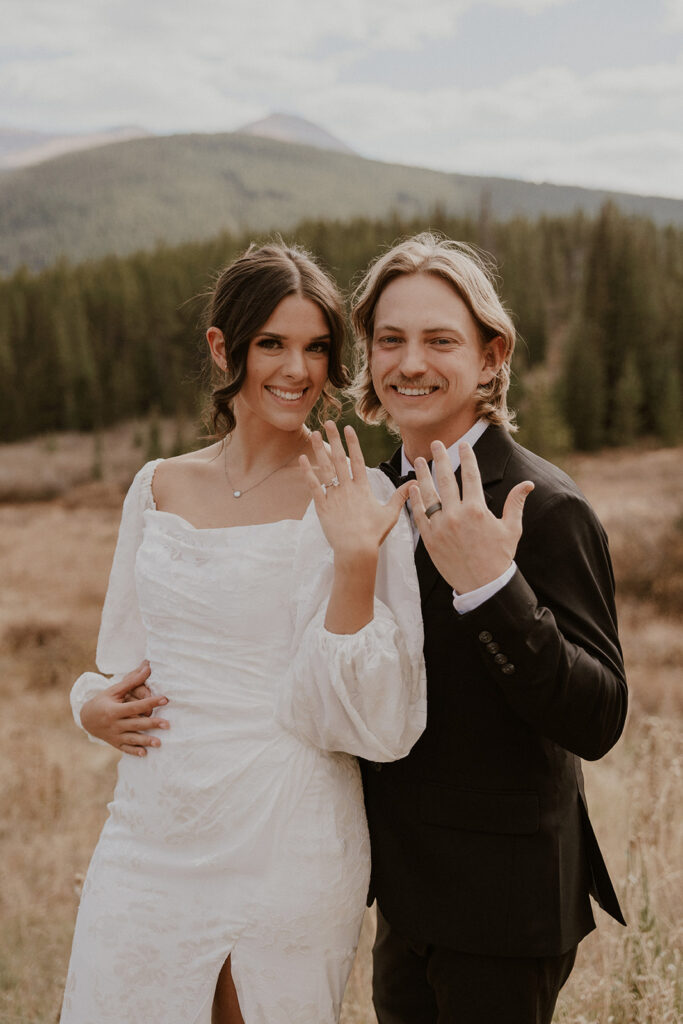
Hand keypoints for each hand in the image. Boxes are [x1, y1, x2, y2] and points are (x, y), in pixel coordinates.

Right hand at [80, 661, 169, 756]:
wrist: (86, 718)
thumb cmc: (103, 701)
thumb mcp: (114, 690)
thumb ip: (131, 681)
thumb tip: (147, 667)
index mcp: (114, 710)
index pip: (135, 706)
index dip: (150, 702)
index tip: (165, 699)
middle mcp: (114, 724)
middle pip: (136, 724)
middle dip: (152, 724)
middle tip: (168, 724)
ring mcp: (114, 735)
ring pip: (132, 739)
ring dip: (145, 741)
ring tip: (159, 743)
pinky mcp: (115, 743)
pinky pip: (125, 749)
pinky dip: (134, 752)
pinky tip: (144, 754)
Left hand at [299, 421, 409, 566]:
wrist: (356, 549)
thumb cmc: (374, 533)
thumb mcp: (390, 514)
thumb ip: (400, 497)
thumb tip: (414, 483)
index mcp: (363, 488)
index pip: (358, 459)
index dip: (353, 442)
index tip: (348, 428)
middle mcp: (348, 488)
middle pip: (340, 458)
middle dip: (334, 439)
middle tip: (328, 422)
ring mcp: (334, 496)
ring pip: (326, 468)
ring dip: (319, 450)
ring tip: (313, 434)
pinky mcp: (322, 506)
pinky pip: (314, 485)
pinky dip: (308, 472)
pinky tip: (303, 459)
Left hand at [410, 440, 533, 593]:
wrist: (482, 586)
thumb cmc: (499, 557)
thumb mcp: (511, 529)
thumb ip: (515, 504)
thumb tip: (527, 484)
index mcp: (478, 510)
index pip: (471, 476)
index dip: (467, 458)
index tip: (463, 445)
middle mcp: (457, 515)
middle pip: (447, 480)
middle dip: (441, 459)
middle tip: (436, 444)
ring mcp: (441, 527)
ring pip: (429, 495)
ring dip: (423, 475)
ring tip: (419, 461)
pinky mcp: (430, 540)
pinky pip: (419, 516)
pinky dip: (415, 501)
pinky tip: (412, 488)